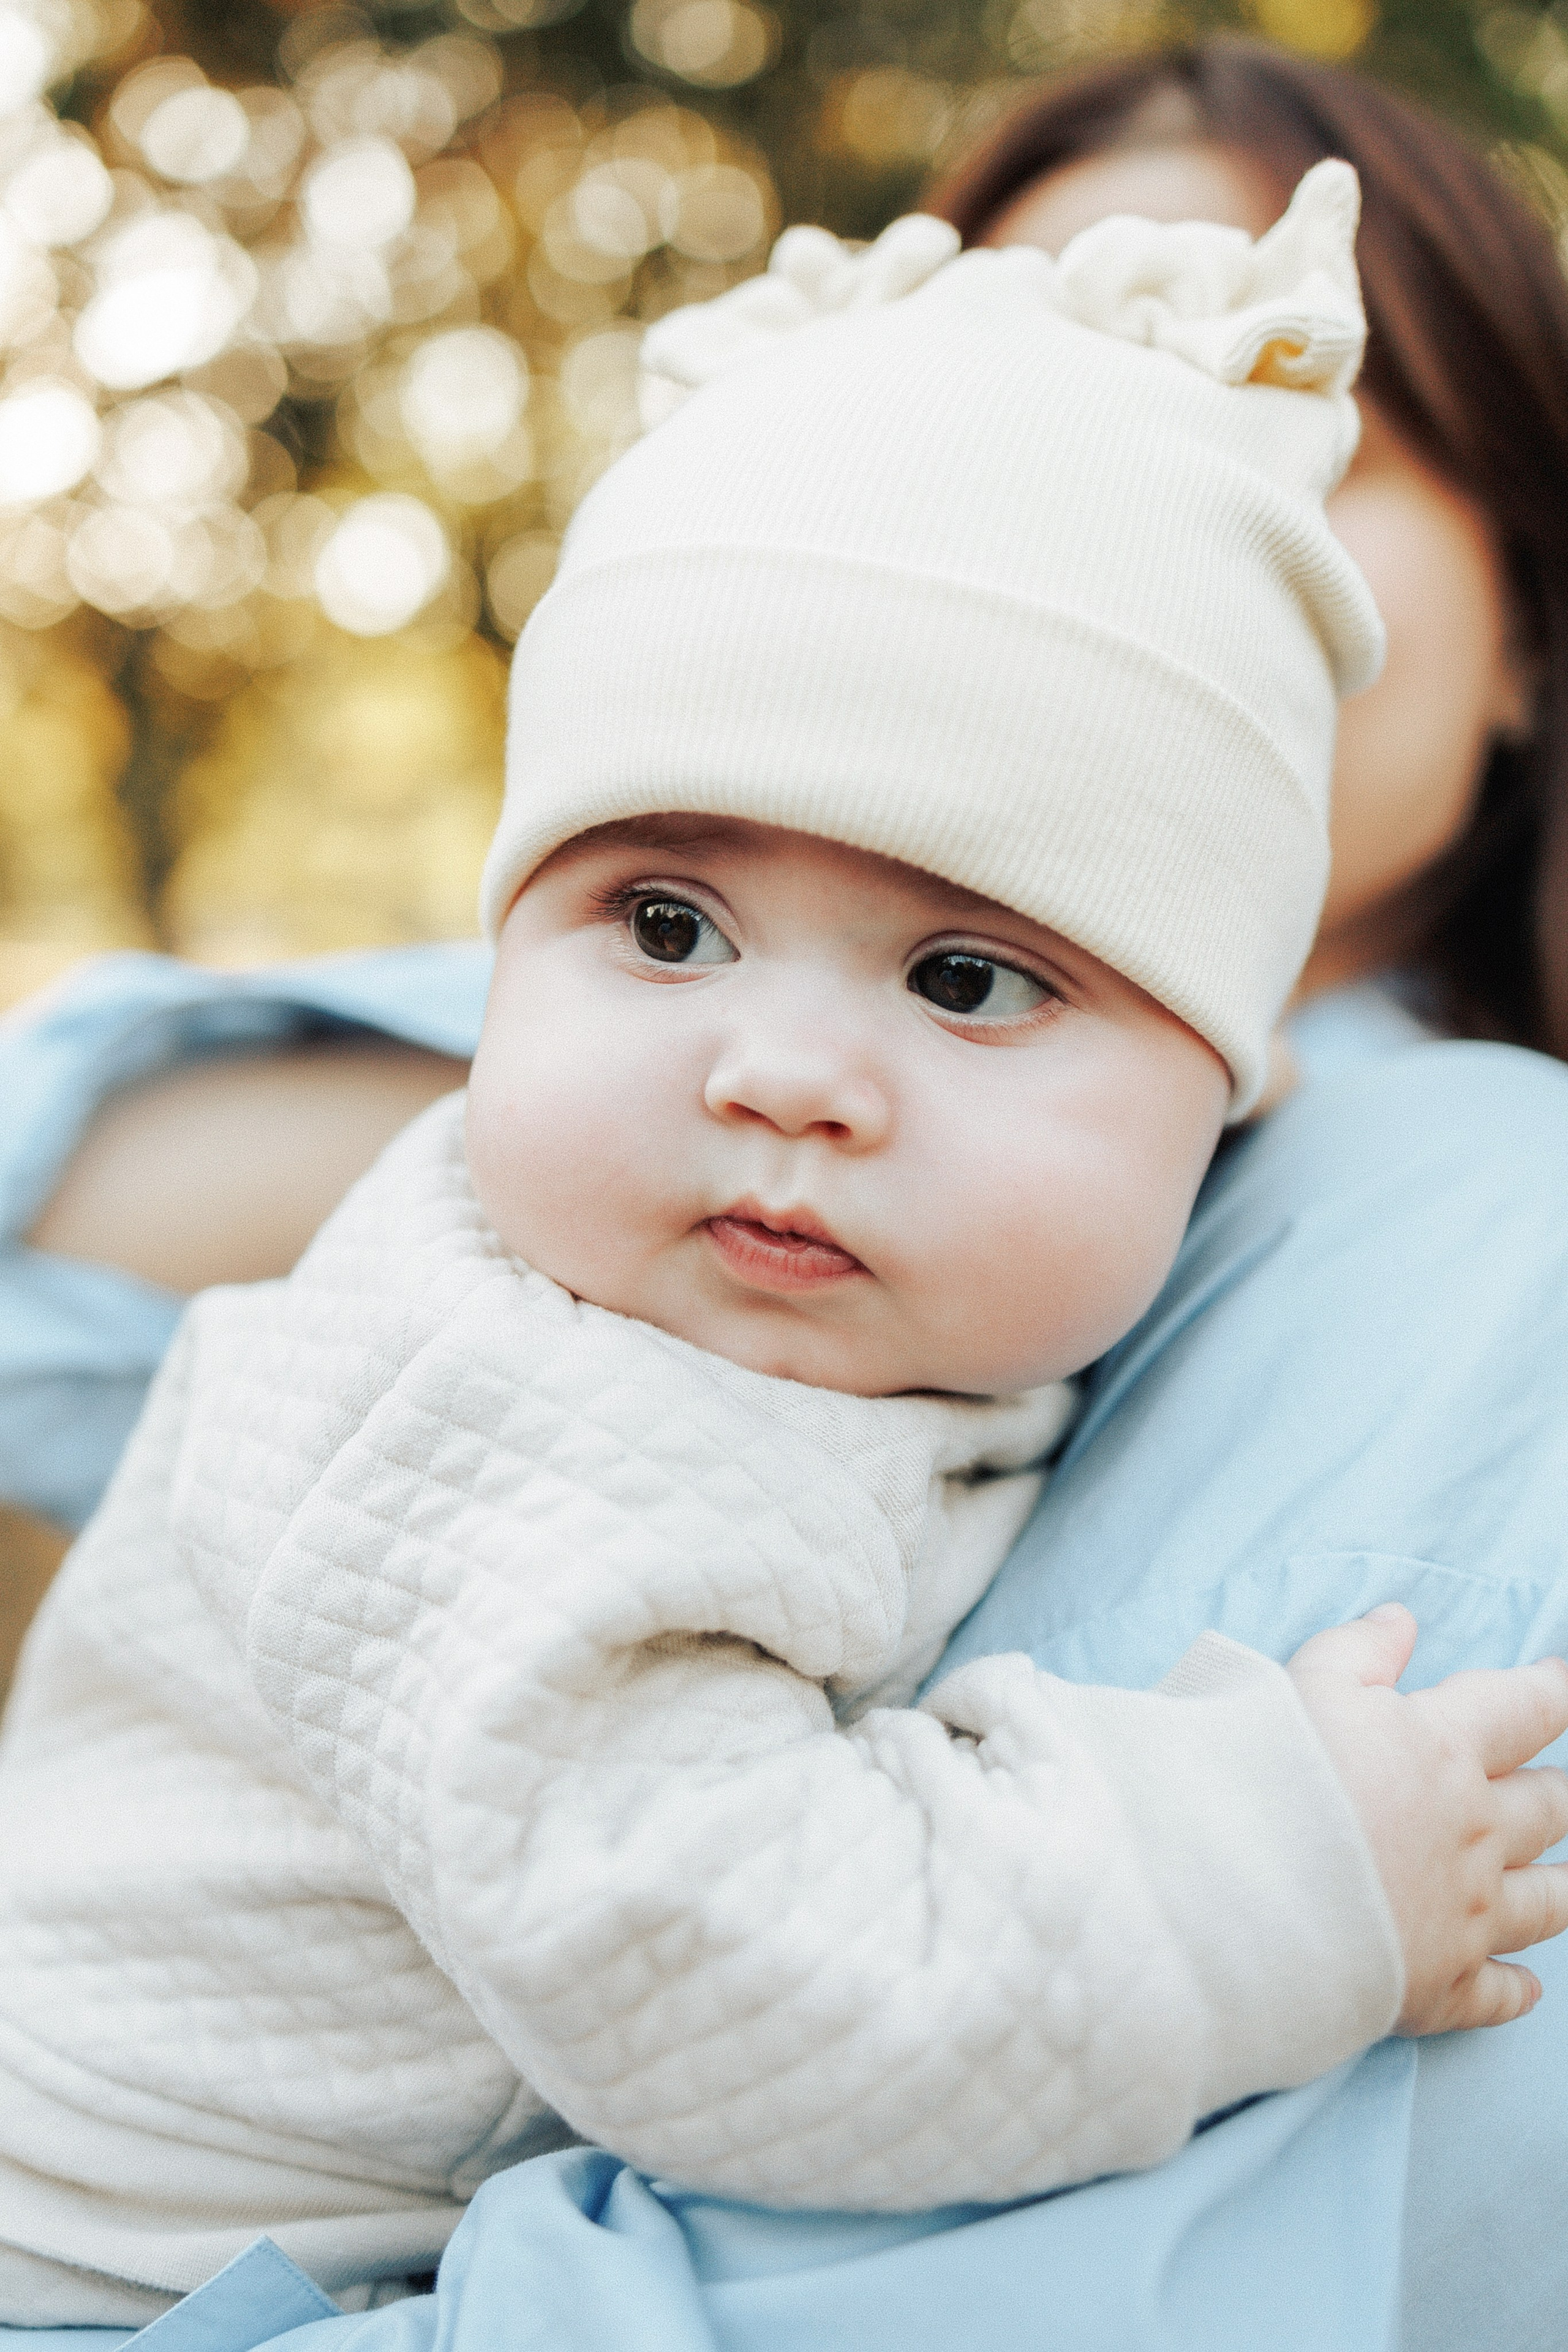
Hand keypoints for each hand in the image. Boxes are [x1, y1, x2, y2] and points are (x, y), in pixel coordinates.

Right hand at [1287, 1605, 1567, 2034]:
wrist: (1240, 1894)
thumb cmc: (1269, 1776)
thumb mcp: (1307, 1684)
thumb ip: (1359, 1650)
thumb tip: (1401, 1620)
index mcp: (1446, 1749)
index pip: (1528, 1707)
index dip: (1553, 1689)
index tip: (1561, 1679)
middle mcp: (1476, 1831)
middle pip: (1551, 1806)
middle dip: (1561, 1790)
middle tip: (1562, 1784)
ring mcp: (1467, 1913)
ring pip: (1548, 1902)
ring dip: (1560, 1887)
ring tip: (1567, 1879)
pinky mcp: (1444, 1984)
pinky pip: (1500, 1993)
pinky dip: (1517, 1990)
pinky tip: (1525, 1987)